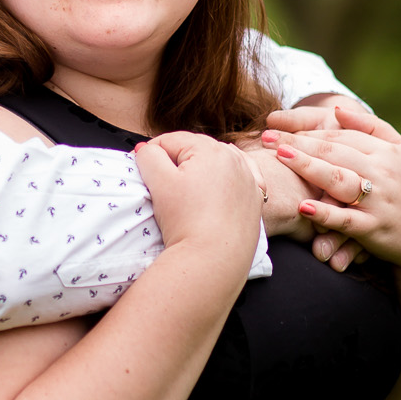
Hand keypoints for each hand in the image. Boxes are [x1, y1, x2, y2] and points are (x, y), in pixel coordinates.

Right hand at [135, 131, 262, 264]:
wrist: (215, 259)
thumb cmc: (186, 220)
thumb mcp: (159, 182)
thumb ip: (149, 156)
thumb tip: (146, 149)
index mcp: (209, 148)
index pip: (170, 140)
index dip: (152, 155)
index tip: (145, 174)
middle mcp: (234, 157)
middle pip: (195, 150)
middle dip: (177, 163)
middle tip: (164, 188)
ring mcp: (249, 178)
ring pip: (218, 163)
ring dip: (202, 170)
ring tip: (188, 192)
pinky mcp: (255, 199)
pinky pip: (240, 179)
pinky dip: (228, 180)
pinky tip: (220, 186)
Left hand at [260, 110, 400, 281]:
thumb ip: (371, 128)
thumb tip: (337, 110)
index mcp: (389, 152)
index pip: (343, 136)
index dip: (309, 131)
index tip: (279, 127)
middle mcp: (385, 173)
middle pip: (336, 152)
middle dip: (299, 143)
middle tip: (267, 137)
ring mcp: (380, 201)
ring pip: (340, 180)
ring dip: (308, 167)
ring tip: (279, 157)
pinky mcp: (376, 229)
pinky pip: (347, 221)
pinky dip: (326, 214)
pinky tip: (303, 207)